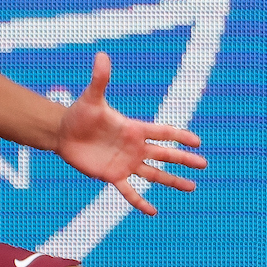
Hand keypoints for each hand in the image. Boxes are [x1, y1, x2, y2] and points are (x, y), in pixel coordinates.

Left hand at [52, 51, 206, 215]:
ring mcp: (125, 163)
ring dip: (172, 180)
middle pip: (164, 155)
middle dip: (184, 160)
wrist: (64, 133)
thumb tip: (101, 55)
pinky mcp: (112, 175)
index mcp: (134, 128)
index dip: (180, 136)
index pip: (162, 132)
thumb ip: (100, 79)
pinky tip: (153, 211)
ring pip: (154, 174)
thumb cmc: (79, 113)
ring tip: (191, 187)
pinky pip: (129, 191)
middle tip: (203, 164)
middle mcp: (134, 147)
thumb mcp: (91, 97)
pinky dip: (140, 201)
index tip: (198, 142)